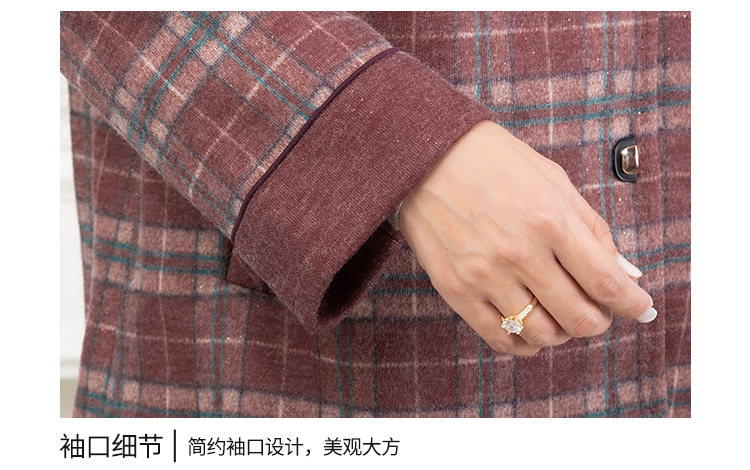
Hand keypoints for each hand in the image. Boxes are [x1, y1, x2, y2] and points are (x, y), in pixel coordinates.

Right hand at [398, 120, 655, 355]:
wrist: (427, 158)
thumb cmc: (495, 163)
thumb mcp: (553, 181)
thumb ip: (592, 229)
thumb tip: (623, 272)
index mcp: (550, 219)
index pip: (605, 282)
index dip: (632, 304)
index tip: (640, 309)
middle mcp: (519, 252)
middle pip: (579, 317)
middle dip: (598, 321)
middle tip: (597, 310)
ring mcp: (485, 275)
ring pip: (542, 334)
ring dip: (562, 332)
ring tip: (559, 315)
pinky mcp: (456, 289)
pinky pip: (500, 338)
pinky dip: (523, 343)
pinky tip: (528, 328)